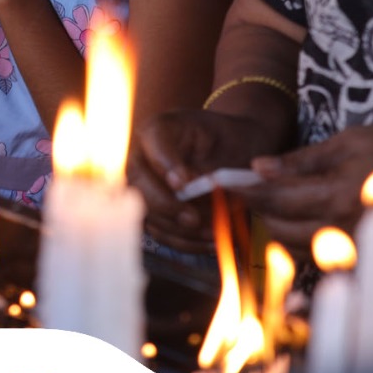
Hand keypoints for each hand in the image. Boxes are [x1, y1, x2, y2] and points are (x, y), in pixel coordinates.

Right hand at [132, 108, 284, 250]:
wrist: (234, 150)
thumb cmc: (232, 141)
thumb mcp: (228, 140)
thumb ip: (211, 163)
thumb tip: (192, 191)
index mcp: (158, 130)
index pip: (154, 146)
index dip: (166, 166)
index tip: (184, 184)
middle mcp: (142, 158)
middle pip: (139, 185)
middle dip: (166, 205)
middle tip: (193, 218)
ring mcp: (144, 187)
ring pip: (148, 213)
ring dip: (179, 229)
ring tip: (211, 233)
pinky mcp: (153, 210)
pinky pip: (162, 232)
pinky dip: (186, 241)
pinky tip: (210, 242)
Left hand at [233, 125, 372, 250]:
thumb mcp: (353, 140)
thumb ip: (303, 160)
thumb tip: (259, 167)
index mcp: (337, 195)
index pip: (274, 198)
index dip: (243, 189)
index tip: (219, 180)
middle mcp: (343, 229)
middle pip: (277, 230)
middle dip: (254, 211)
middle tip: (239, 191)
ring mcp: (356, 247)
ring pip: (296, 246)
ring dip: (273, 227)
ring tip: (261, 202)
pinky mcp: (368, 254)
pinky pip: (320, 251)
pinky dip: (298, 238)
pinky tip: (291, 217)